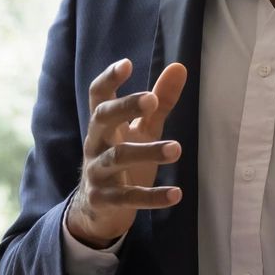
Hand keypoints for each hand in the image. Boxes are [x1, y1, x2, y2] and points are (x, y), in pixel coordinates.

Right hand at [66, 58, 187, 248]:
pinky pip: (128, 198)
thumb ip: (160, 102)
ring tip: (177, 149)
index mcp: (103, 124)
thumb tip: (179, 66)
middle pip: (102, 119)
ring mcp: (97, 172)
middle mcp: (95, 144)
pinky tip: (176, 193)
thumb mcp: (142, 130)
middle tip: (151, 100)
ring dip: (148, 151)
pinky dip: (152, 197)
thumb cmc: (122, 159)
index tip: (126, 64)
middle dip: (125, 107)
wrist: (98, 210)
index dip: (109, 79)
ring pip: (118, 158)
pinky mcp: (104, 200)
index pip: (99, 96)